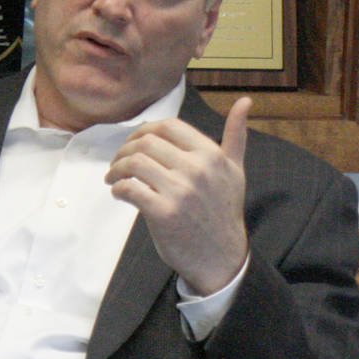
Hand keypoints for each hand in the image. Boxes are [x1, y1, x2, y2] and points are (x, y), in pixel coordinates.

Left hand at [104, 95, 250, 295]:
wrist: (222, 256)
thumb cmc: (224, 211)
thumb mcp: (235, 171)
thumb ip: (235, 136)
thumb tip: (245, 101)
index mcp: (211, 154)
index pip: (168, 126)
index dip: (145, 130)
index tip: (135, 142)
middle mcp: (196, 169)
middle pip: (146, 142)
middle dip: (124, 149)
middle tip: (118, 162)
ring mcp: (179, 191)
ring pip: (134, 163)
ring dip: (116, 168)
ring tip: (113, 177)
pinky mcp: (163, 213)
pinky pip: (129, 189)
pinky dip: (117, 188)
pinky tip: (118, 193)